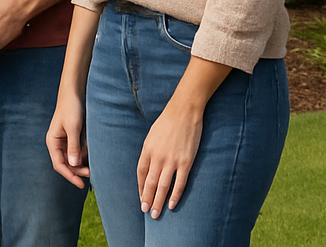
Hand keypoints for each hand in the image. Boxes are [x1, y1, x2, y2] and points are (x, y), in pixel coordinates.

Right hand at [46, 86, 90, 187]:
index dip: (70, 176)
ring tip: (94, 165)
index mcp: (52, 142)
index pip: (59, 165)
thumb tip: (74, 165)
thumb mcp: (73, 128)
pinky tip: (92, 154)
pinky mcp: (74, 136)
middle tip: (92, 174)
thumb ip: (73, 147)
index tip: (81, 184)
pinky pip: (79, 150)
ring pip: (73, 158)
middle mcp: (57, 143)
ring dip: (82, 163)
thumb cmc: (71, 107)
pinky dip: (85, 154)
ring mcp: (66, 140)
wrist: (75, 91)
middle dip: (78, 170)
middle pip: (66, 164)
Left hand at [137, 98, 202, 218]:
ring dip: (158, 201)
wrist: (184, 111)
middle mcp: (157, 157)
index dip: (140, 187)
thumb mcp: (152, 135)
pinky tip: (172, 205)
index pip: (141, 173)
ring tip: (156, 214)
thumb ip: (150, 150)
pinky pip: (179, 183)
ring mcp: (172, 160)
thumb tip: (149, 165)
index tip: (141, 197)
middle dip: (147, 199)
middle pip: (149, 183)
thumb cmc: (168, 121)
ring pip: (162, 186)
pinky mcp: (186, 162)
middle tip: (146, 211)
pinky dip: (175, 195)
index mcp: (147, 149)